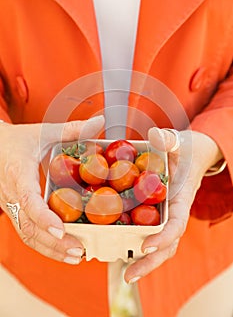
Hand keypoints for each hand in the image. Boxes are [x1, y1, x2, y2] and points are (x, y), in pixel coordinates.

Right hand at [0, 116, 104, 263]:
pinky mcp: (15, 211)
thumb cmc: (18, 140)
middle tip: (79, 251)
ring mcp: (12, 206)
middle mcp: (12, 194)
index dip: (43, 217)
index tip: (61, 230)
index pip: (27, 200)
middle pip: (28, 227)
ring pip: (26, 235)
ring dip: (50, 249)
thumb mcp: (43, 132)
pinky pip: (26, 233)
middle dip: (53, 243)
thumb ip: (71, 129)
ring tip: (76, 256)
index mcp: (18, 173)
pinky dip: (44, 245)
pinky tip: (64, 250)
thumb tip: (100, 122)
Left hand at [124, 127, 222, 282]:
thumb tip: (155, 135)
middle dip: (149, 262)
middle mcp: (174, 212)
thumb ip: (168, 139)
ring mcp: (166, 215)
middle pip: (167, 244)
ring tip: (123, 274)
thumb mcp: (179, 142)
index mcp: (182, 198)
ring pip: (158, 243)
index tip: (144, 246)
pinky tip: (118, 249)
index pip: (177, 224)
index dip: (162, 237)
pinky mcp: (157, 213)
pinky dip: (136, 242)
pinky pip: (148, 231)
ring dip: (142, 260)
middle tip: (127, 276)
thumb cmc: (186, 149)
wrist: (193, 155)